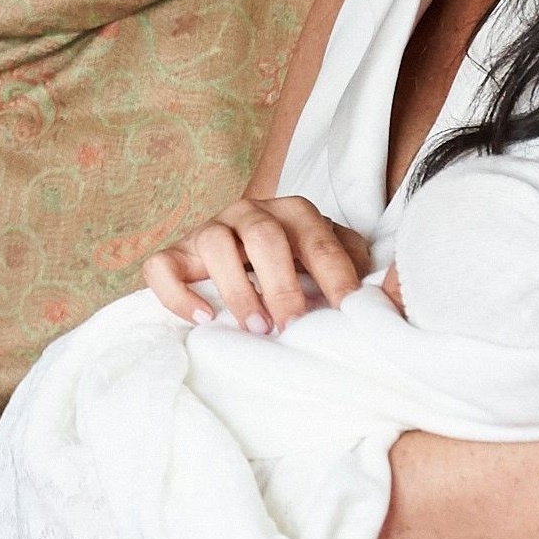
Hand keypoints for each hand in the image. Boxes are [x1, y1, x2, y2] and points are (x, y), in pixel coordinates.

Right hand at [141, 195, 371, 333]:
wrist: (242, 254)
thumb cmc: (296, 264)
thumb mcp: (329, 258)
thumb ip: (352, 264)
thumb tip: (375, 292)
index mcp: (294, 212)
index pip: (318, 240)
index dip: (333, 276)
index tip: (344, 312)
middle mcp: (249, 212)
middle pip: (263, 237)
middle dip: (281, 285)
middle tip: (291, 326)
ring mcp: (208, 228)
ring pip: (214, 243)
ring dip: (237, 288)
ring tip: (255, 326)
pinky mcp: (175, 252)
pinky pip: (162, 266)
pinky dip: (178, 294)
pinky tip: (203, 319)